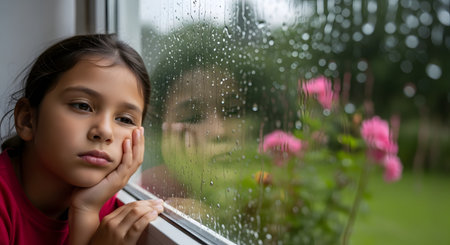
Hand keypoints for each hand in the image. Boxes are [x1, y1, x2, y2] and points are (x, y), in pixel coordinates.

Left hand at [69, 127, 144, 244]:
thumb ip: (101, 162)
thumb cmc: (86, 190)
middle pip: (138, 156)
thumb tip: (98, 149)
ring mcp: (122, 179)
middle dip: (140, 142)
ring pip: (135, 159)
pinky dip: (127, 153)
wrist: (83, 205)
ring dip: (137, 144)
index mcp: (121, 174)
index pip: (134, 157)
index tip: (136, 132)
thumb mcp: (97, 172)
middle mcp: (124, 176)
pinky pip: (125, 165)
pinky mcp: (117, 181)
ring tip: (137, 131)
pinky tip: (126, 142)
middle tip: (140, 128)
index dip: (137, 144)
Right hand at [90, 199, 163, 244]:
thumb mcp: (106, 233)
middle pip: (134, 207)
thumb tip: (135, 216)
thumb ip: (118, 223)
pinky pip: (138, 226)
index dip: (142, 202)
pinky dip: (148, 218)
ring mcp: (117, 232)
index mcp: (108, 220)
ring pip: (136, 212)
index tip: (152, 202)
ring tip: (160, 208)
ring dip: (151, 208)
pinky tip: (154, 215)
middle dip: (149, 203)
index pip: (128, 206)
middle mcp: (111, 223)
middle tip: (159, 202)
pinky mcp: (124, 242)